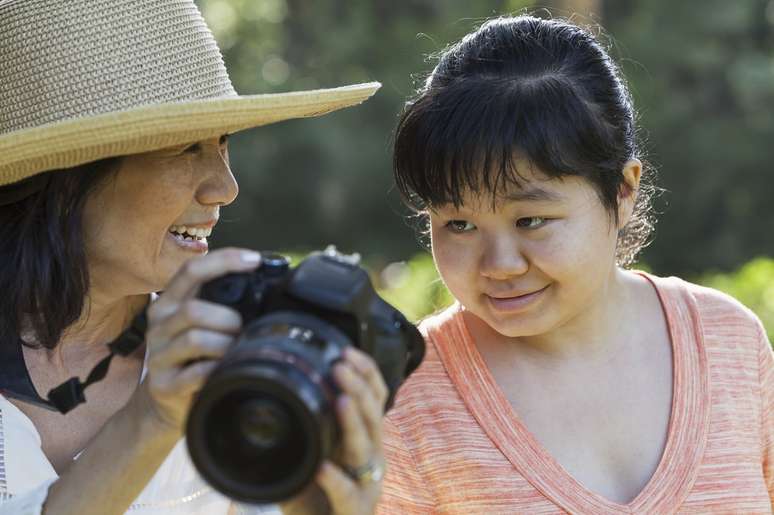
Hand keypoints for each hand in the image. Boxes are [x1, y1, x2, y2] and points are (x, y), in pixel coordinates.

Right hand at [132, 248, 261, 433]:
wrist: (165, 402)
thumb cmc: (193, 357)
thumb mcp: (200, 324)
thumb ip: (220, 303)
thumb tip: (265, 284)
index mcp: (169, 303)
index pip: (191, 271)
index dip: (224, 260)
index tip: (255, 260)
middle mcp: (158, 325)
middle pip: (194, 309)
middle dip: (229, 319)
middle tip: (243, 330)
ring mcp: (158, 355)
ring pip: (195, 338)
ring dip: (226, 344)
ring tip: (236, 350)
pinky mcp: (163, 385)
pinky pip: (197, 372)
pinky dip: (218, 369)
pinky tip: (225, 370)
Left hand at [281, 347, 387, 514]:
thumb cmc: (316, 493)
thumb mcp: (311, 452)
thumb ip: (304, 427)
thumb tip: (273, 389)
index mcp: (364, 437)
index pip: (375, 397)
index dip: (366, 372)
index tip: (345, 350)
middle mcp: (371, 456)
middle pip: (373, 415)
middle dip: (358, 387)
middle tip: (340, 365)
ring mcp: (367, 484)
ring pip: (366, 448)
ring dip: (353, 422)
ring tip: (341, 401)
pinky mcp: (357, 511)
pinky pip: (349, 494)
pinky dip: (336, 480)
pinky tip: (323, 468)